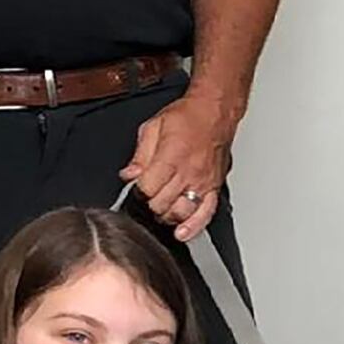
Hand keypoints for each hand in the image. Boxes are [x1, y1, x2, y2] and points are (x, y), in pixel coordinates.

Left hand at [119, 92, 234, 242]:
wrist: (214, 111)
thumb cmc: (187, 116)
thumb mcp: (153, 126)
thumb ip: (139, 154)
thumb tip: (129, 175)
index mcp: (171, 157)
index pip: (148, 188)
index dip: (138, 191)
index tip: (137, 187)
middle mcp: (188, 172)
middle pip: (161, 204)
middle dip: (149, 203)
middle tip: (148, 195)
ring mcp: (202, 182)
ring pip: (180, 212)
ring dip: (166, 215)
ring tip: (160, 210)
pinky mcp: (214, 187)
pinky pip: (205, 213)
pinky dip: (193, 227)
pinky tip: (182, 233)